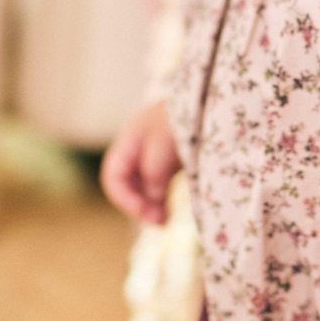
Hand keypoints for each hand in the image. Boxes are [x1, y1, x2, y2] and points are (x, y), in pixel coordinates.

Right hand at [100, 101, 181, 223]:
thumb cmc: (181, 117)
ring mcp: (150, 157)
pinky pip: (156, 187)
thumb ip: (154, 172)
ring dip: (150, 206)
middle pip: (126, 187)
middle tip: (160, 222)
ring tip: (165, 220)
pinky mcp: (166, 163)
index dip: (124, 199)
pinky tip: (169, 212)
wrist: (206, 98)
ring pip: (141, 189)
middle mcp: (135, 152)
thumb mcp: (165, 144)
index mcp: (127, 143)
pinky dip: (159, 201)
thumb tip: (152, 201)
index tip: (145, 213)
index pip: (113, 178)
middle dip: (138, 206)